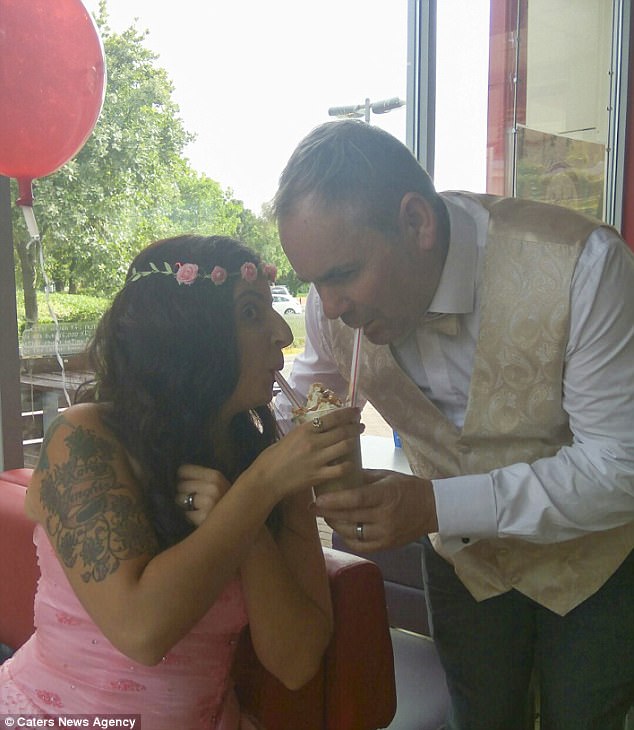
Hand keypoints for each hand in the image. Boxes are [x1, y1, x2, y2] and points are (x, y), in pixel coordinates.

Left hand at [176, 464, 230, 526]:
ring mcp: (208, 502)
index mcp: (215, 476)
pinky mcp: (204, 517)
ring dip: (186, 504)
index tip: (186, 483)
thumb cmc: (226, 501)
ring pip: (181, 499)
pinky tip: (201, 517)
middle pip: (181, 485)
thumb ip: (203, 478)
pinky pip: (187, 514)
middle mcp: (212, 487)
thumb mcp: (219, 484)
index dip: (183, 478)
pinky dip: (192, 517)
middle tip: (195, 498)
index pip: (184, 470)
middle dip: (185, 492)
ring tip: (198, 507)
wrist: (240, 520)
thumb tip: (178, 473)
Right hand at [246, 406, 363, 502]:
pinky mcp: (318, 475)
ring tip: (357, 441)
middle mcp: (313, 442)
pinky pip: (341, 469)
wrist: (266, 479)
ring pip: (345, 447)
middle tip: (360, 426)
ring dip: (354, 442)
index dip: (347, 414)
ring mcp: (317, 459)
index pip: (332, 418)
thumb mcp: (289, 437)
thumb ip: (306, 433)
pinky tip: (351, 464)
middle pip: (342, 431)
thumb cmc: (273, 457)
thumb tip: (321, 428)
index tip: (356, 412)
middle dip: (355, 427)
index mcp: (305, 430)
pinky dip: (349, 465)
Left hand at [314, 469, 437, 551]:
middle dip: (328, 513)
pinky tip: (341, 530)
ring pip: (352, 533)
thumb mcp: (386, 476)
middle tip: (313, 507)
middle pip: (350, 517)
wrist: (433, 508)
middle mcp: (385, 517)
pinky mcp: (387, 545)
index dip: (334, 501)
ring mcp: (386, 534)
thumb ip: (362, 478)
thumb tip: (338, 475)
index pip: (356, 499)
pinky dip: (348, 538)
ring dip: (336, 525)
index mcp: (386, 495)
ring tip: (326, 517)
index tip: (317, 499)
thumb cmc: (408, 487)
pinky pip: (361, 545)